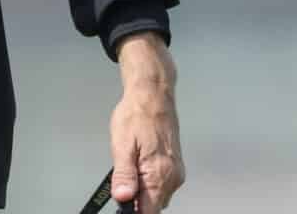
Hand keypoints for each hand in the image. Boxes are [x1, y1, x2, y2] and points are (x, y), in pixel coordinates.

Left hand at [110, 32, 184, 212]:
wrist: (153, 95)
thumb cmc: (137, 115)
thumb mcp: (122, 145)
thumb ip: (124, 175)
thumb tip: (123, 198)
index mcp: (160, 174)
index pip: (148, 211)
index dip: (132, 211)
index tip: (121, 203)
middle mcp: (173, 177)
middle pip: (152, 206)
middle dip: (136, 200)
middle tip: (121, 179)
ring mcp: (176, 172)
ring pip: (156, 196)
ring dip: (141, 190)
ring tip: (130, 165)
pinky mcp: (174, 167)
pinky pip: (160, 185)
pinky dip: (148, 182)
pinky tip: (138, 165)